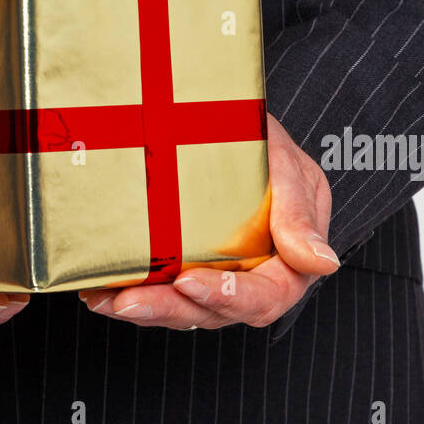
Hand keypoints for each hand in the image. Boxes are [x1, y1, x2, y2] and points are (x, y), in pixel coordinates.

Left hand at [80, 113, 337, 330]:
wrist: (217, 112)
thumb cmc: (257, 132)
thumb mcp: (283, 161)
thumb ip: (298, 211)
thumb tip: (323, 264)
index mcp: (291, 254)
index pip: (268, 295)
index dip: (229, 297)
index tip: (190, 283)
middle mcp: (255, 271)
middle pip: (219, 311)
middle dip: (172, 310)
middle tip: (132, 302)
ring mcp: (219, 271)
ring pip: (186, 309)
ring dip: (146, 310)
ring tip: (108, 301)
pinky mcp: (185, 264)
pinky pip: (162, 290)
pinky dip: (132, 293)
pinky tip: (100, 290)